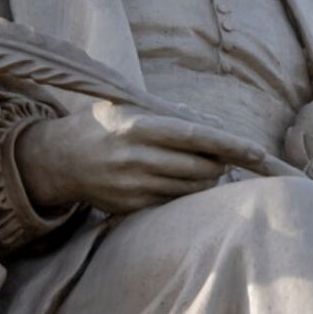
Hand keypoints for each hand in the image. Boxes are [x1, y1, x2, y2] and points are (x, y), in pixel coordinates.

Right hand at [15, 102, 265, 214]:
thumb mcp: (132, 106)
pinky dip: (185, 192)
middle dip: (220, 163)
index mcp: (139, 127)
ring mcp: (132, 186)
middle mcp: (136, 158)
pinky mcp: (128, 206)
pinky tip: (179, 180)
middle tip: (222, 157)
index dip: (230, 144)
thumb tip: (216, 123)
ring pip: (191, 189)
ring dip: (207, 179)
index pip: (196, 136)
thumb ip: (173, 113)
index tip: (257, 152)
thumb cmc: (104, 124)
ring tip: (203, 167)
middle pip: (199, 167)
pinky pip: (172, 202)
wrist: (55, 159)